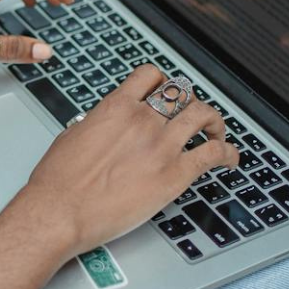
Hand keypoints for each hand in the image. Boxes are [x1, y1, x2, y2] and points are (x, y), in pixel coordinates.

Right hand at [14, 65, 238, 255]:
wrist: (59, 211)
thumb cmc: (58, 181)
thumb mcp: (72, 135)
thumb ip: (97, 123)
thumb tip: (103, 123)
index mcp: (116, 107)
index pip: (151, 76)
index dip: (163, 82)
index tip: (166, 92)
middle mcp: (143, 121)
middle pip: (180, 94)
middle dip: (189, 102)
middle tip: (192, 114)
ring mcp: (162, 146)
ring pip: (203, 115)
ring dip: (214, 121)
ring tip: (216, 131)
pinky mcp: (175, 175)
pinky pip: (213, 154)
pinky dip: (228, 153)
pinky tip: (230, 159)